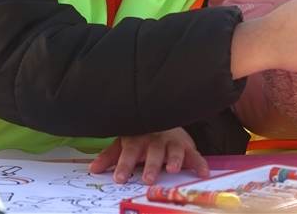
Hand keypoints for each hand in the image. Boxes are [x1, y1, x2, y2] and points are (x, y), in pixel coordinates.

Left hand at [89, 127, 208, 184]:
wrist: (164, 118)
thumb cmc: (141, 135)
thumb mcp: (123, 143)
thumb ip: (110, 156)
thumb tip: (93, 168)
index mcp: (137, 139)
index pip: (129, 151)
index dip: (124, 164)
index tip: (119, 178)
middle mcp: (155, 140)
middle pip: (153, 152)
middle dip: (151, 165)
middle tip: (147, 179)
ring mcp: (172, 142)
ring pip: (174, 150)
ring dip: (174, 159)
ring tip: (172, 170)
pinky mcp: (187, 146)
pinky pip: (194, 154)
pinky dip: (200, 163)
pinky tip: (203, 172)